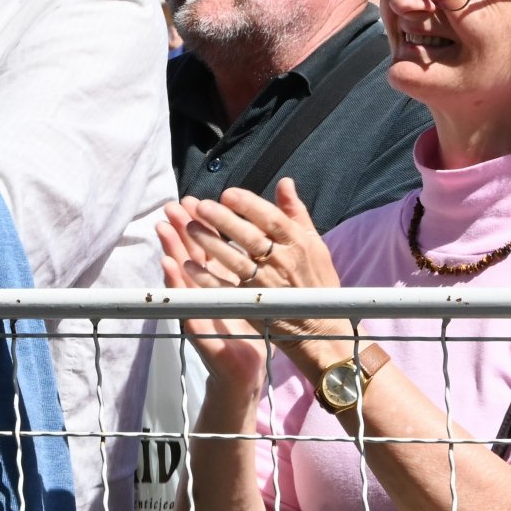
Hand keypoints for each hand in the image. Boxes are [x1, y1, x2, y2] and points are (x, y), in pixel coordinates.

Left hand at [166, 180, 352, 376]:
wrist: (321, 328)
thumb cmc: (318, 283)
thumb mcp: (315, 245)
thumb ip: (296, 213)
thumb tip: (285, 183)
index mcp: (298, 244)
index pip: (271, 219)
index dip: (249, 204)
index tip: (228, 194)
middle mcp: (283, 263)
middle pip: (249, 237)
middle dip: (224, 220)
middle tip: (201, 206)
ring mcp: (267, 285)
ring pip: (235, 261)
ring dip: (211, 244)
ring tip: (190, 227)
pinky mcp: (254, 305)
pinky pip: (227, 290)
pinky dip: (207, 279)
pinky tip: (189, 265)